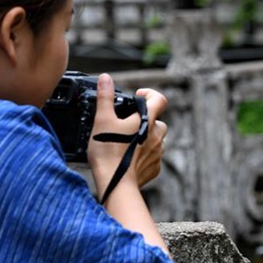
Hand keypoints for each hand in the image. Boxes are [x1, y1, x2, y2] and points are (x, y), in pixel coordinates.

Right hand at [87, 74, 167, 197]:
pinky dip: (144, 155)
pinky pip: (153, 157)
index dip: (150, 94)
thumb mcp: (102, 120)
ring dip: (146, 138)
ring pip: (157, 139)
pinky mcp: (155, 168)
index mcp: (147, 121)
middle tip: (128, 123)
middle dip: (146, 119)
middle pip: (157, 121)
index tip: (139, 96)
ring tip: (127, 141)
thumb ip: (105, 97)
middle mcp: (157, 136)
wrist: (115, 184)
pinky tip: (129, 157)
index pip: (160, 99)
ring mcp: (158, 153)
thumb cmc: (108, 152)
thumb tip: (105, 78)